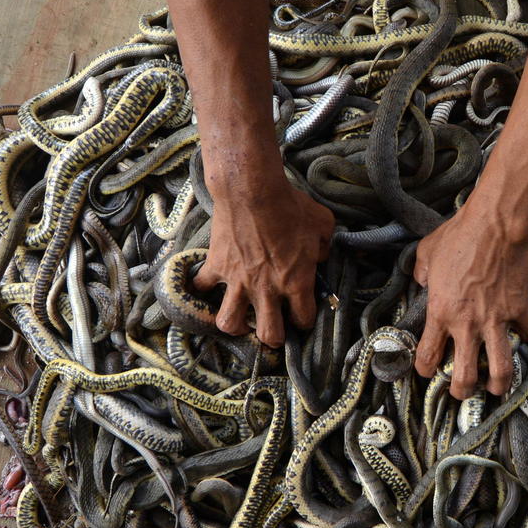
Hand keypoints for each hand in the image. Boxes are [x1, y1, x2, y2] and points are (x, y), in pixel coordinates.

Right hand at [194, 180, 333, 346]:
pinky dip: (203, 290)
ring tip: (240, 319)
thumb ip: (324, 246)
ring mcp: (239, 281)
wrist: (252, 190)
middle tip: (273, 328)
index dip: (304, 320)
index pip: (303, 319)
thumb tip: (320, 256)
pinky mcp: (216, 267)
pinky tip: (209, 287)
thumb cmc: (290, 206)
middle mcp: (267, 289)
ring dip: (236, 325)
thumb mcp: (322, 224)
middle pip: (269, 334)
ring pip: (230, 323)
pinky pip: (202, 289)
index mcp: (296, 282)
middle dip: (273, 337)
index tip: (301, 314)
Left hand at [413, 205, 527, 398]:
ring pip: (500, 369)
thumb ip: (421, 273)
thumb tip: (422, 280)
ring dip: (499, 383)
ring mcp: (496, 321)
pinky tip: (522, 337)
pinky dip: (524, 338)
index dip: (426, 370)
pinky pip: (525, 334)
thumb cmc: (459, 236)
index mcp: (441, 313)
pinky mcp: (519, 311)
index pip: (428, 356)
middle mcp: (467, 325)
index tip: (428, 371)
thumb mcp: (426, 253)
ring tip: (497, 387)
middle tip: (463, 392)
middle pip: (465, 376)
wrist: (495, 225)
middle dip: (462, 391)